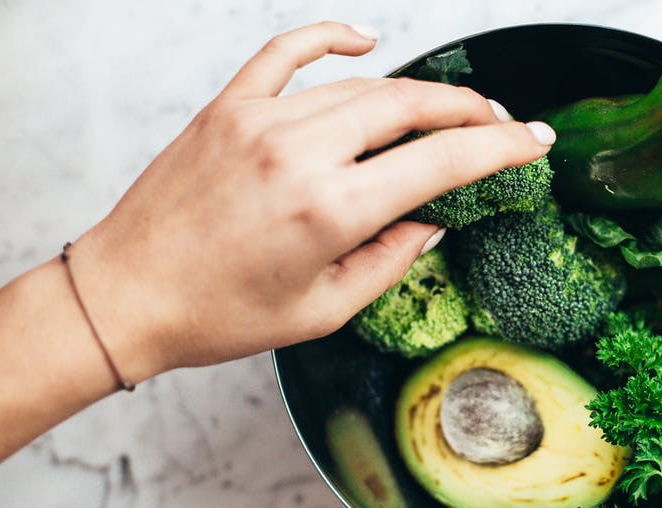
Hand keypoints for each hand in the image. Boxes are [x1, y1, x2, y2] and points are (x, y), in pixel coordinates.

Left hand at [65, 22, 553, 383]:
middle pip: (410, 106)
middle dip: (470, 111)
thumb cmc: (219, 314)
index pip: (440, 161)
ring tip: (447, 110)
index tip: (535, 141)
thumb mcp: (323, 310)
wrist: (126, 295)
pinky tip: (366, 40)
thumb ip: (390, 260)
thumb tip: (432, 221)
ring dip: (416, 94)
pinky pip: (288, 52)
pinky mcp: (228, 106)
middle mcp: (299, 153)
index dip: (500, 148)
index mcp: (328, 211)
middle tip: (501, 123)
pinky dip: (332, 38)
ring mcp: (260, 120)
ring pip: (363, 85)